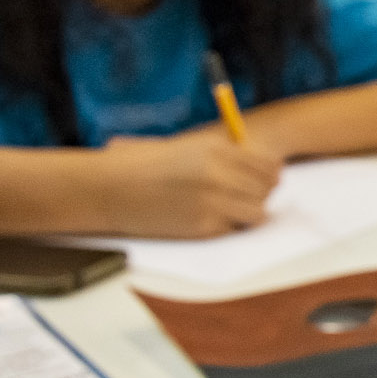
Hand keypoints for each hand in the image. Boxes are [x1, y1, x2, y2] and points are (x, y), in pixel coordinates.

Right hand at [93, 132, 283, 238]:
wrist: (107, 187)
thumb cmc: (140, 165)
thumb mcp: (185, 148)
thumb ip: (220, 156)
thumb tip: (254, 166)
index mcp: (218, 149)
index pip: (268, 166)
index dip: (268, 176)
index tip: (261, 182)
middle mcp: (221, 173)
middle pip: (267, 190)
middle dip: (259, 195)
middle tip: (243, 199)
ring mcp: (214, 201)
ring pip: (258, 213)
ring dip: (248, 214)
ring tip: (228, 211)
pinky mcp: (203, 226)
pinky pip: (233, 229)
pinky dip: (227, 227)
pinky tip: (207, 220)